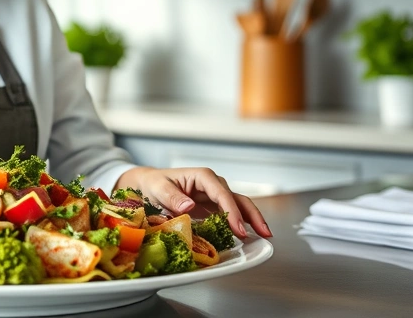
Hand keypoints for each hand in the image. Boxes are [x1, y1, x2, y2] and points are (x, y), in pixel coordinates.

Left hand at [114, 166, 271, 238]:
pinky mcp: (212, 206)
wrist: (148, 184)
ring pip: (238, 206)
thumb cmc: (154, 183)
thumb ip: (173, 197)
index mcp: (202, 176)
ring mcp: (214, 195)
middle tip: (264, 233)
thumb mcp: (159, 188)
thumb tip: (190, 205)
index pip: (221, 194)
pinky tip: (247, 236)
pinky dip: (239, 224)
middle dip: (252, 215)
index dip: (232, 211)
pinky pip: (229, 214)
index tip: (239, 228)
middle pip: (237, 198)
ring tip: (264, 236)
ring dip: (251, 220)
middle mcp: (212, 184)